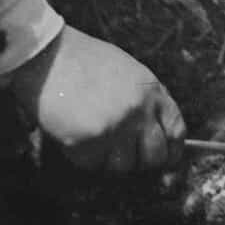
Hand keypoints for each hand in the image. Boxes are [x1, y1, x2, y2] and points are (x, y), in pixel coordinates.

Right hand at [9, 25, 185, 172]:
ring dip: (107, 161)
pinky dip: (82, 158)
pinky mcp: (88, 142)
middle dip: (139, 162)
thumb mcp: (128, 74)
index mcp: (151, 92)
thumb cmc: (84, 63)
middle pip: (153, 157)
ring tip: (92, 142)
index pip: (176, 131)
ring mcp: (114, 128)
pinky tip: (73, 136)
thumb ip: (144, 101)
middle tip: (121, 157)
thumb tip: (152, 134)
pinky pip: (92, 165)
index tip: (163, 162)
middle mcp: (138, 112)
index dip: (171, 152)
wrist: (49, 58)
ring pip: (122, 167)